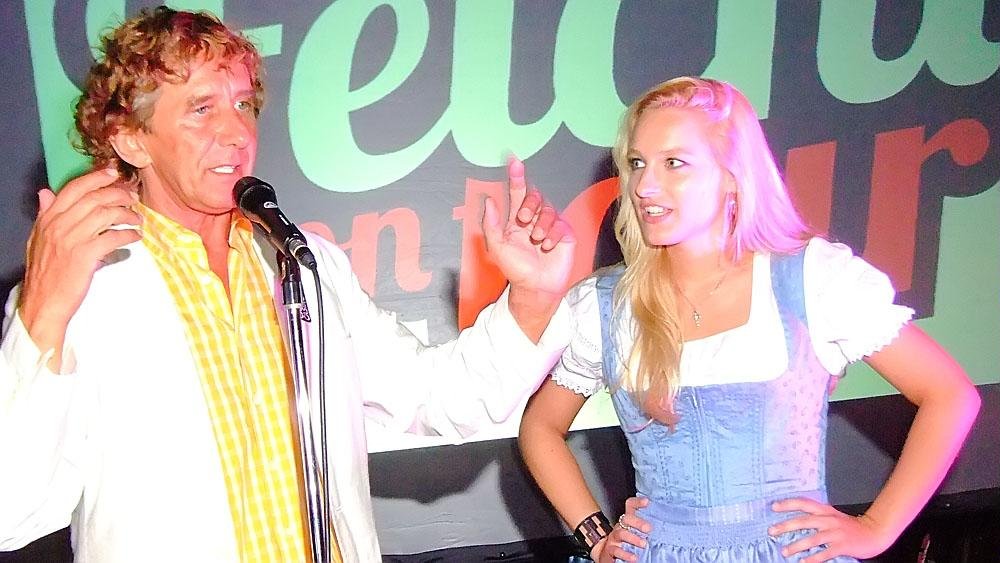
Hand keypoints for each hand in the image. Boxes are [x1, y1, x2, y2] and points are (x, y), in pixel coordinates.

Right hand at [18, 168, 141, 368]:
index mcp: (48, 219)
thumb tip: (45, 193)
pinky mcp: (85, 256)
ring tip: (137, 219)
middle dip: (118, 194)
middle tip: (133, 197)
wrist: (44, 301)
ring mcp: (72, 239)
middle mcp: (58, 225)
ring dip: (127, 214)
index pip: (73, 189)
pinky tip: (135, 237)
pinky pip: (113, 237)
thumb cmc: (45, 272)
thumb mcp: (38, 239)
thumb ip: (45, 215)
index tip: (113, 174)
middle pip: (94, 198)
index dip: (95, 178)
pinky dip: (128, 234)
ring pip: (105, 214)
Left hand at [482, 156, 574, 297]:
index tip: (514, 161)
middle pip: (534, 197)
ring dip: (541, 223)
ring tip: (536, 240)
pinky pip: (560, 224)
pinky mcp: (564, 234)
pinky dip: (553, 234)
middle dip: (529, 203)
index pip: (517, 193)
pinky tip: (547, 247)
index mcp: (516, 220)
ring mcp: (549, 226)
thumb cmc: (515, 269)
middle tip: (523, 219)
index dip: (516, 177)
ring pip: (548, 209)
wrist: (536, 287)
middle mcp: (533, 220)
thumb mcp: (497, 247)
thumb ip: (491, 224)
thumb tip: (488, 200)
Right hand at [593, 497, 651, 562]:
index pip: (630, 506)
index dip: (637, 502)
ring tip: (644, 544)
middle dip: (637, 522)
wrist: (608, 553)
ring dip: (633, 539)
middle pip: (626, 519)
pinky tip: (634, 558)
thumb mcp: (635, 532)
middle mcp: (620, 526)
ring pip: (621, 534)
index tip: (647, 502)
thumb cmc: (626, 541)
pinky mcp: (610, 549)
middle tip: (649, 529)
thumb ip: (645, 528)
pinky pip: (616, 550)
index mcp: (627, 520)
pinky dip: (626, 554)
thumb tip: (665, 527)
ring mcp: (614, 537)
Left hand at [770, 497, 892, 561]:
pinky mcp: (843, 546)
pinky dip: (814, 558)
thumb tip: (795, 520)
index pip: (804, 503)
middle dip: (786, 526)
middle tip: (771, 531)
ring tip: (785, 551)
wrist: (874, 532)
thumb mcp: (833, 516)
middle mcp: (829, 520)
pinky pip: (825, 553)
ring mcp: (836, 533)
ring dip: (797, 545)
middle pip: (804, 520)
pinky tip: (803, 562)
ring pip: (813, 538)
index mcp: (826, 510)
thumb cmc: (850, 526)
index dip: (788, 504)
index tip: (773, 507)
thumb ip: (817, 516)